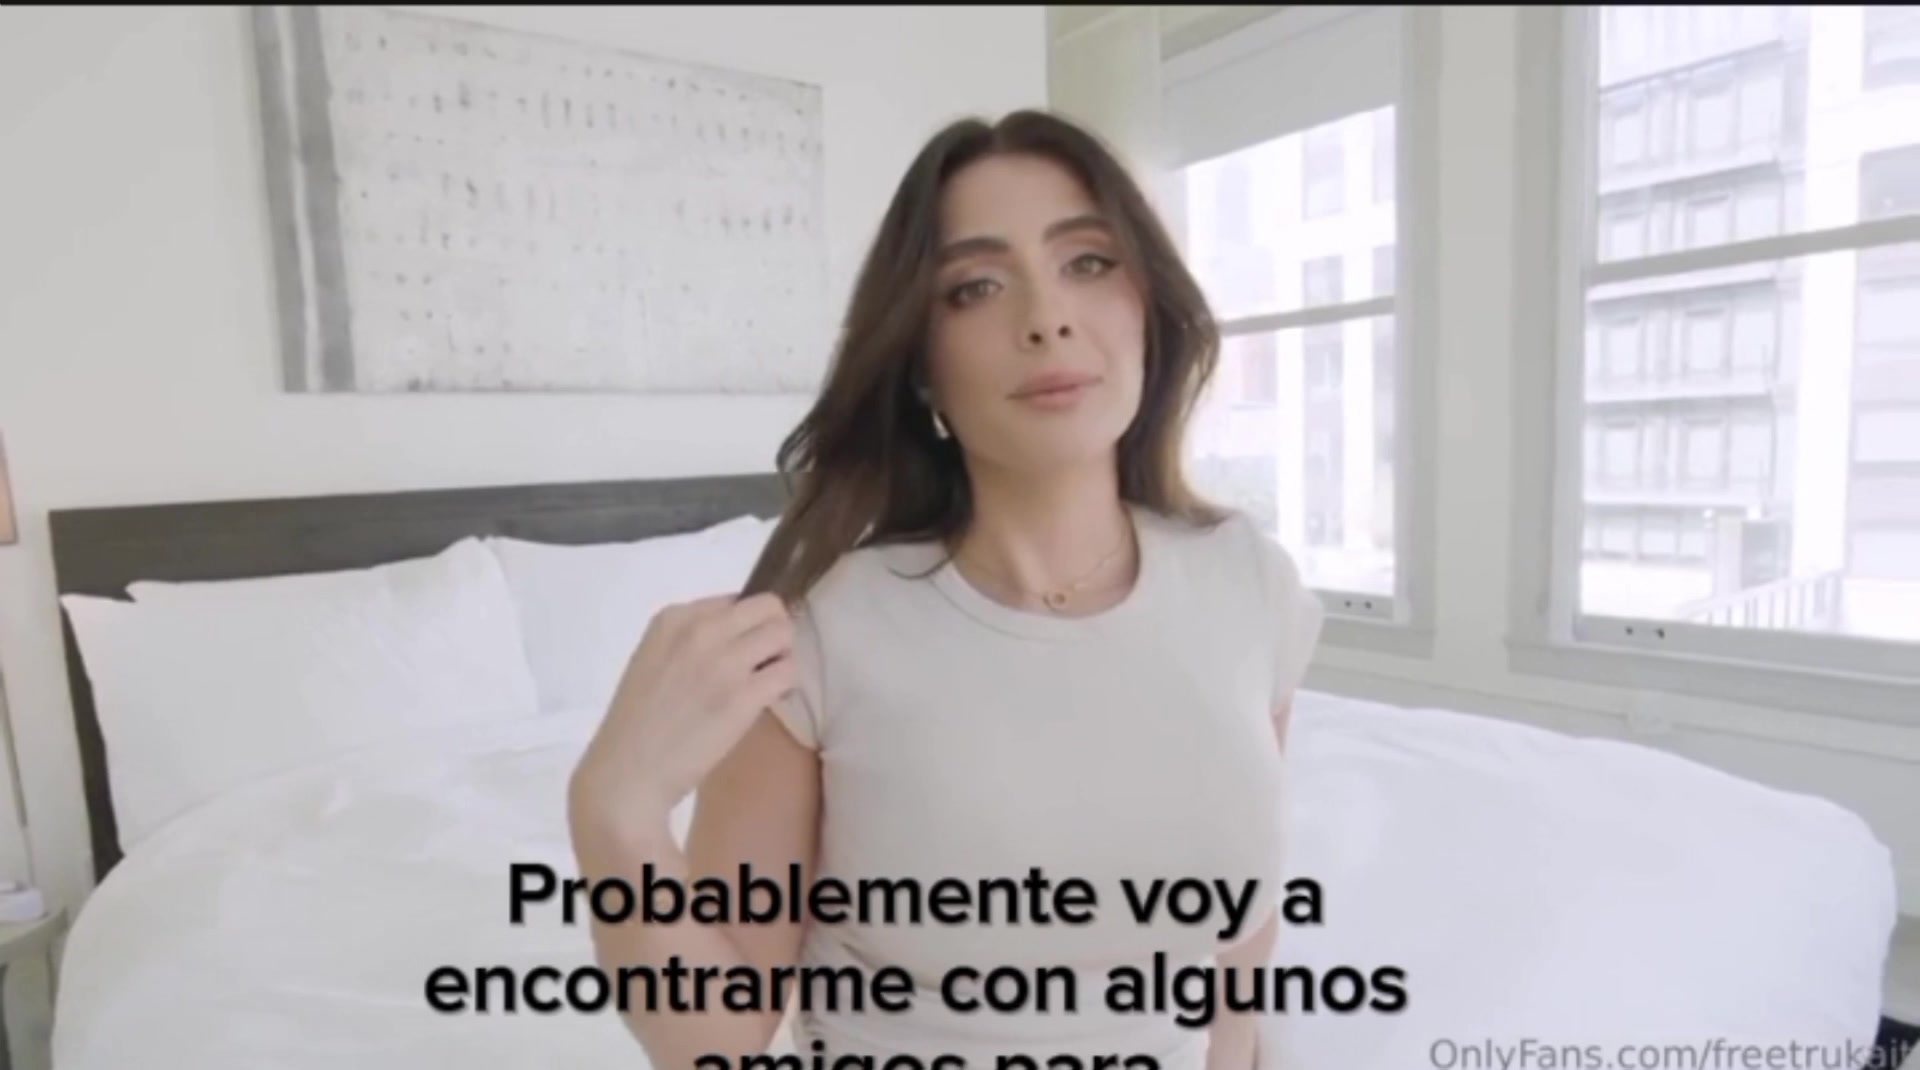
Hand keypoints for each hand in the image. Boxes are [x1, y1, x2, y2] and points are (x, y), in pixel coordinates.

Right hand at [568, 592, 796, 841]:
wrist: (626, 774)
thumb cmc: (636, 725)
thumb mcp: (653, 660)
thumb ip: (688, 640)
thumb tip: (736, 634)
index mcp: (673, 618)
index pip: (735, 600)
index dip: (745, 626)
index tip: (740, 651)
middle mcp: (700, 631)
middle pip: (767, 607)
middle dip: (772, 632)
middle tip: (764, 663)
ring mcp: (723, 662)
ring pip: (783, 633)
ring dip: (782, 657)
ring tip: (765, 682)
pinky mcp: (742, 696)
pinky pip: (788, 672)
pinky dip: (786, 684)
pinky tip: (768, 700)